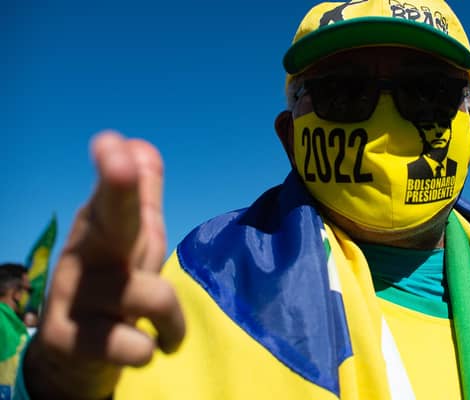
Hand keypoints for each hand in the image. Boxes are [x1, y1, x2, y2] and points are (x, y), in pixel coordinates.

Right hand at [24, 131, 185, 399]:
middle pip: (111, 217)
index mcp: (105, 225)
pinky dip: (155, 348)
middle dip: (118, 186)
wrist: (75, 351)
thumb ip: (142, 196)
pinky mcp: (68, 340)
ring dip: (172, 322)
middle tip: (119, 161)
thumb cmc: (116, 282)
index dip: (117, 171)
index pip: (115, 192)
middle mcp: (84, 251)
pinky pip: (138, 346)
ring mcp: (72, 295)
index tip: (112, 142)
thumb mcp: (134, 240)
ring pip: (155, 297)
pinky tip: (142, 346)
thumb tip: (144, 145)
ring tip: (162, 328)